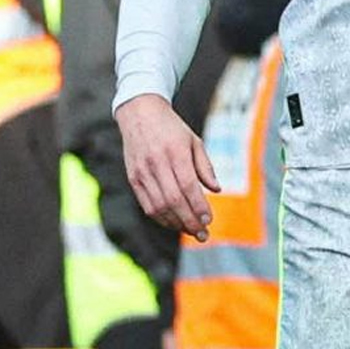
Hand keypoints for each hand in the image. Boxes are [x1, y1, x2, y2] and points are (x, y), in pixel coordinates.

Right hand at [116, 94, 219, 241]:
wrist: (140, 114)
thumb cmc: (172, 128)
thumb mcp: (194, 141)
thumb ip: (205, 166)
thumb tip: (216, 189)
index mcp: (175, 153)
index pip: (188, 186)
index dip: (198, 206)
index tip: (209, 219)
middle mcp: (156, 164)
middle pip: (173, 200)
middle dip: (189, 221)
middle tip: (203, 234)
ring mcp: (142, 172)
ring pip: (158, 206)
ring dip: (175, 223)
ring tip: (191, 231)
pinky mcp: (133, 178)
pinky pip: (146, 204)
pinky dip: (160, 218)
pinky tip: (174, 223)